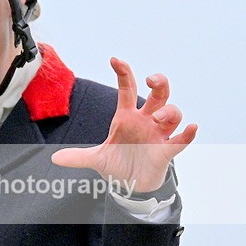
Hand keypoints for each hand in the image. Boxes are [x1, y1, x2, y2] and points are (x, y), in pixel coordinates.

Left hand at [51, 58, 196, 191]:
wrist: (132, 185)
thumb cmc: (118, 164)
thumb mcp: (96, 159)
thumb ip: (77, 157)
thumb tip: (54, 158)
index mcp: (127, 117)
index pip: (127, 89)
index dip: (123, 73)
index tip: (115, 60)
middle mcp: (146, 120)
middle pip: (160, 94)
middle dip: (160, 82)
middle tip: (152, 79)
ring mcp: (158, 134)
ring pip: (172, 113)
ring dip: (169, 112)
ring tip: (157, 120)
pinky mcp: (166, 150)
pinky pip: (181, 139)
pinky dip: (188, 133)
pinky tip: (191, 127)